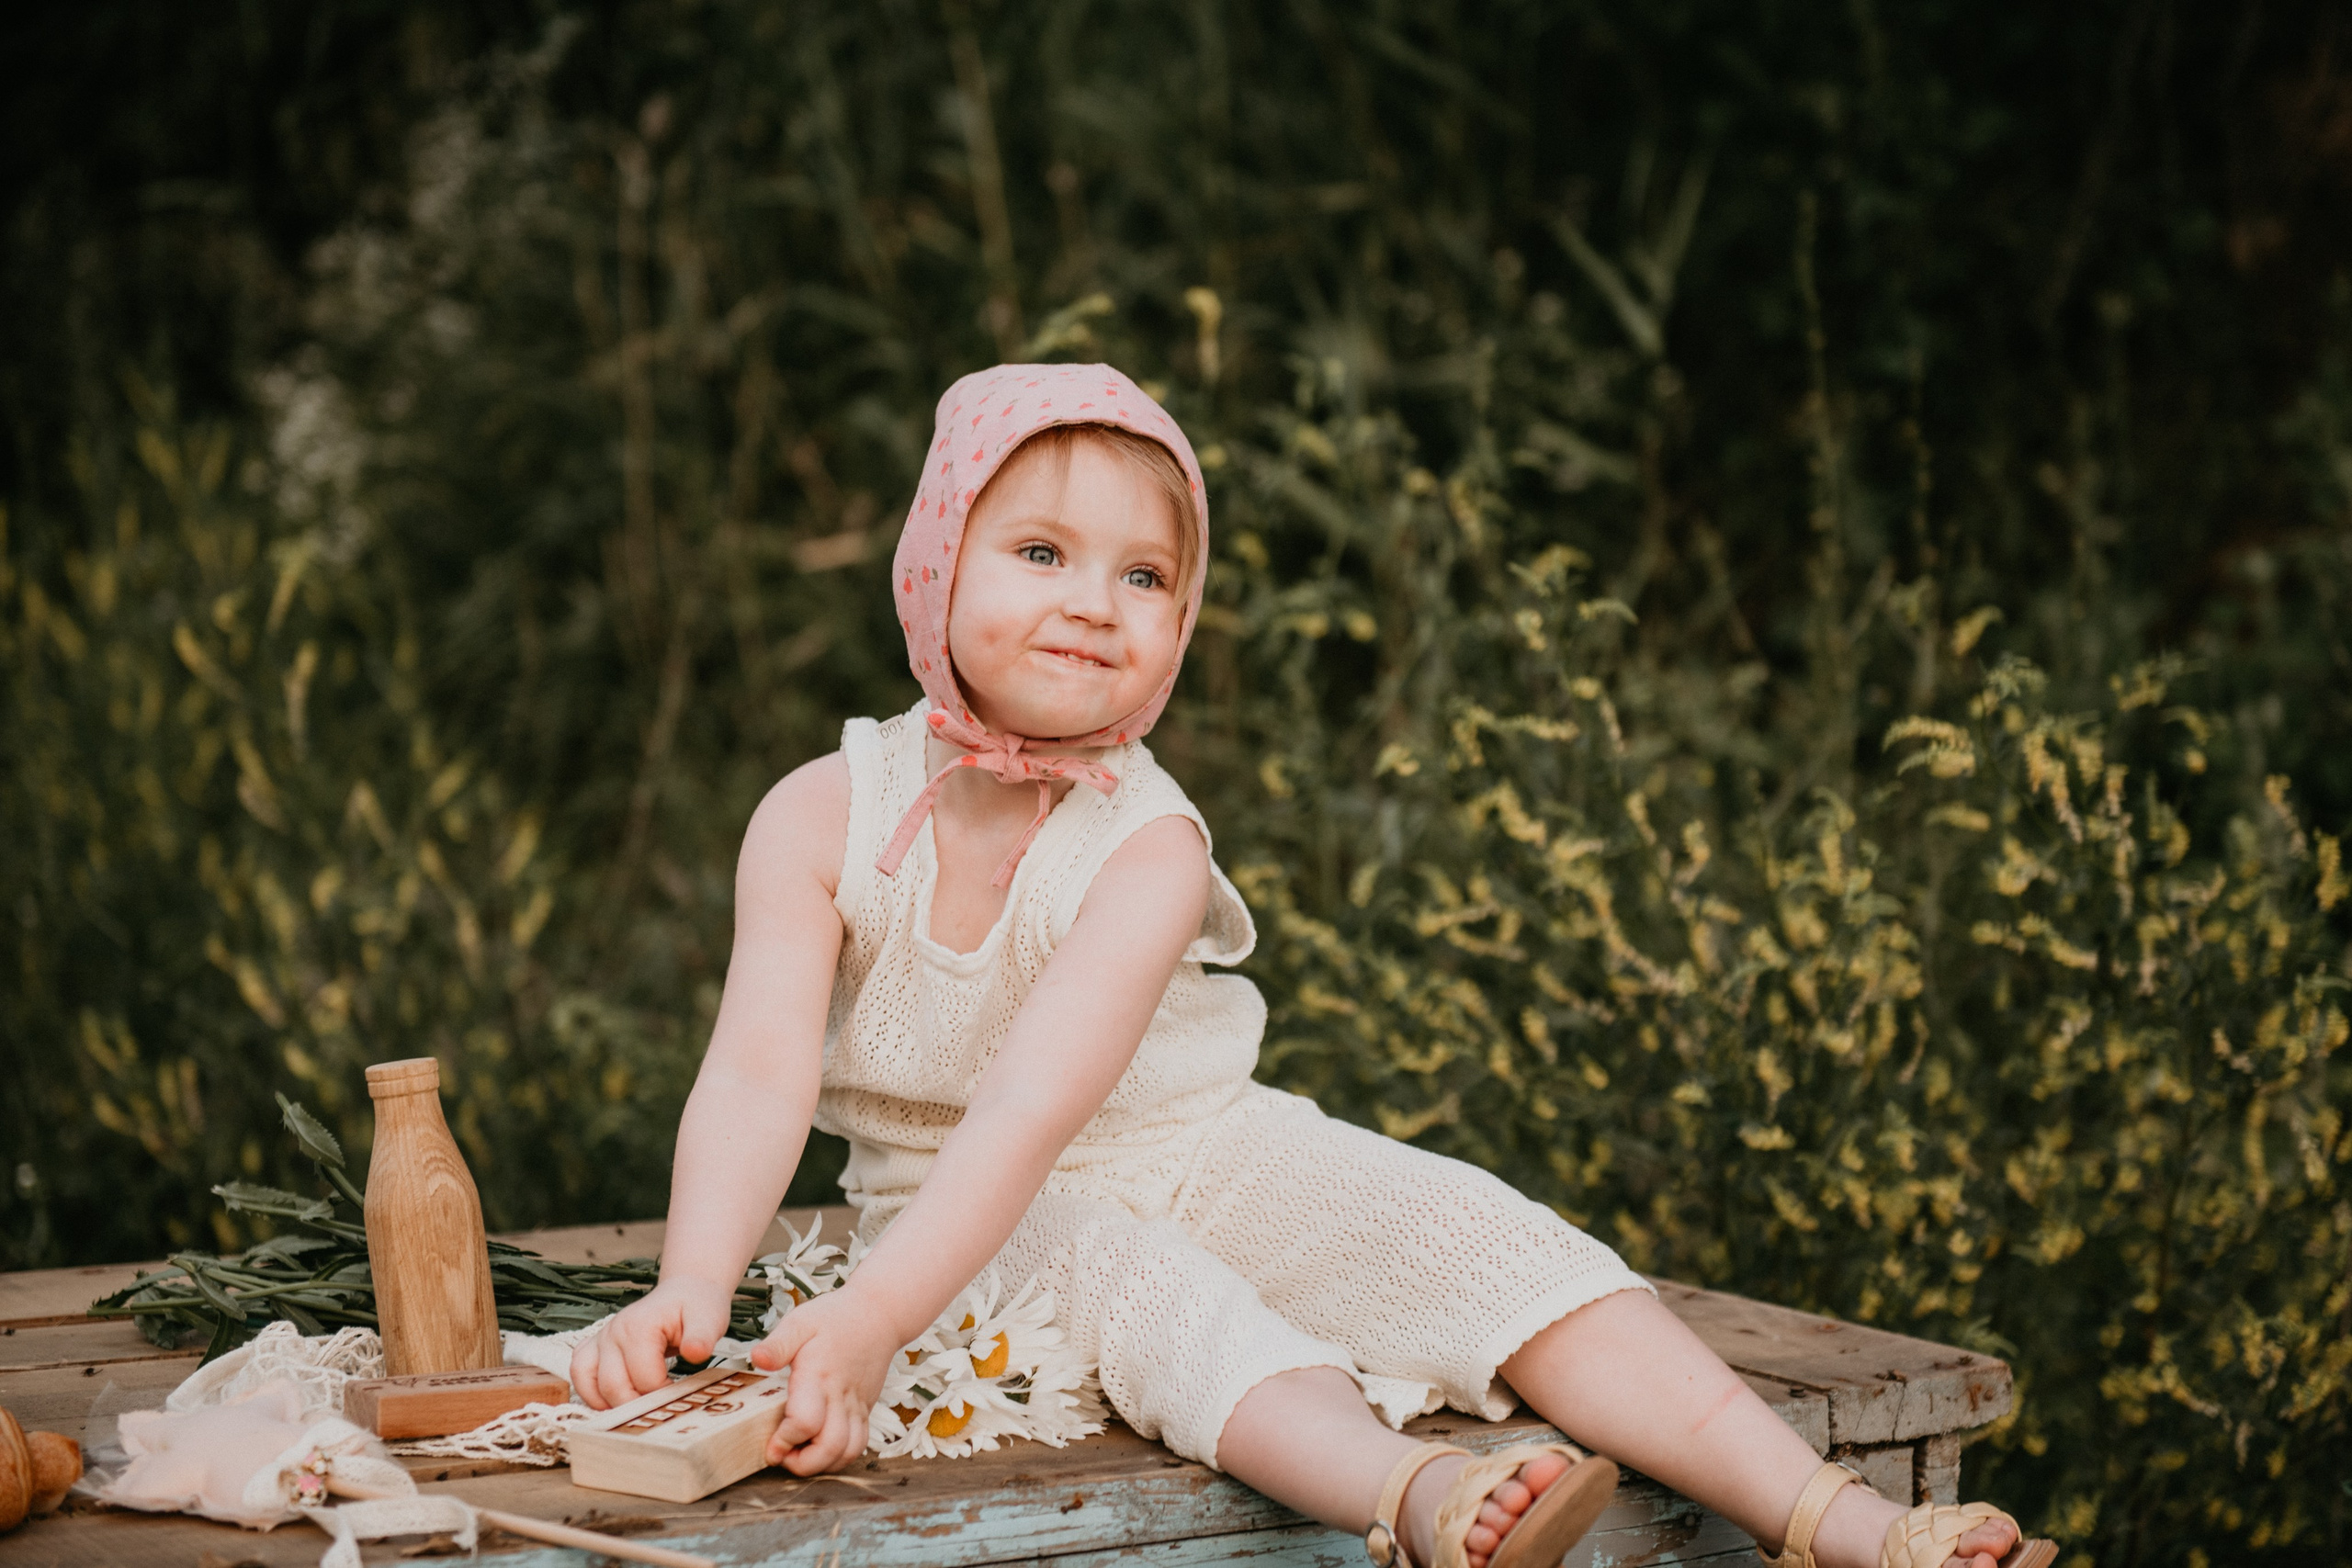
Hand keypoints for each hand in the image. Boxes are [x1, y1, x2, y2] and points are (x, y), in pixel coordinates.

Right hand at [571, 1275, 734, 1410]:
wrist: (683, 1293)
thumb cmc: (695, 1306)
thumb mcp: (708, 1318)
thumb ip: (702, 1337)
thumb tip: (695, 1353)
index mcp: (639, 1326)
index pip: (644, 1379)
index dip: (664, 1395)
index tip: (679, 1396)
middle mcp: (614, 1332)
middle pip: (613, 1387)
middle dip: (637, 1406)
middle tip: (659, 1407)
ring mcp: (601, 1339)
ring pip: (588, 1383)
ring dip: (610, 1403)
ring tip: (635, 1408)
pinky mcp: (595, 1346)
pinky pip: (579, 1373)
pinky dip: (589, 1391)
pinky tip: (611, 1400)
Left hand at [752, 1284, 901, 1473]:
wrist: (879, 1314)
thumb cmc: (834, 1317)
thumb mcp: (801, 1320)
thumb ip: (778, 1343)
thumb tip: (757, 1359)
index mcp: (819, 1375)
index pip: (806, 1422)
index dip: (785, 1440)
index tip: (770, 1445)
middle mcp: (840, 1396)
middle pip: (830, 1447)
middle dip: (802, 1464)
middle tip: (781, 1456)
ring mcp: (856, 1405)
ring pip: (847, 1451)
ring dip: (822, 1464)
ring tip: (799, 1454)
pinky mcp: (865, 1409)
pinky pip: (859, 1444)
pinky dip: (840, 1457)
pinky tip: (820, 1448)